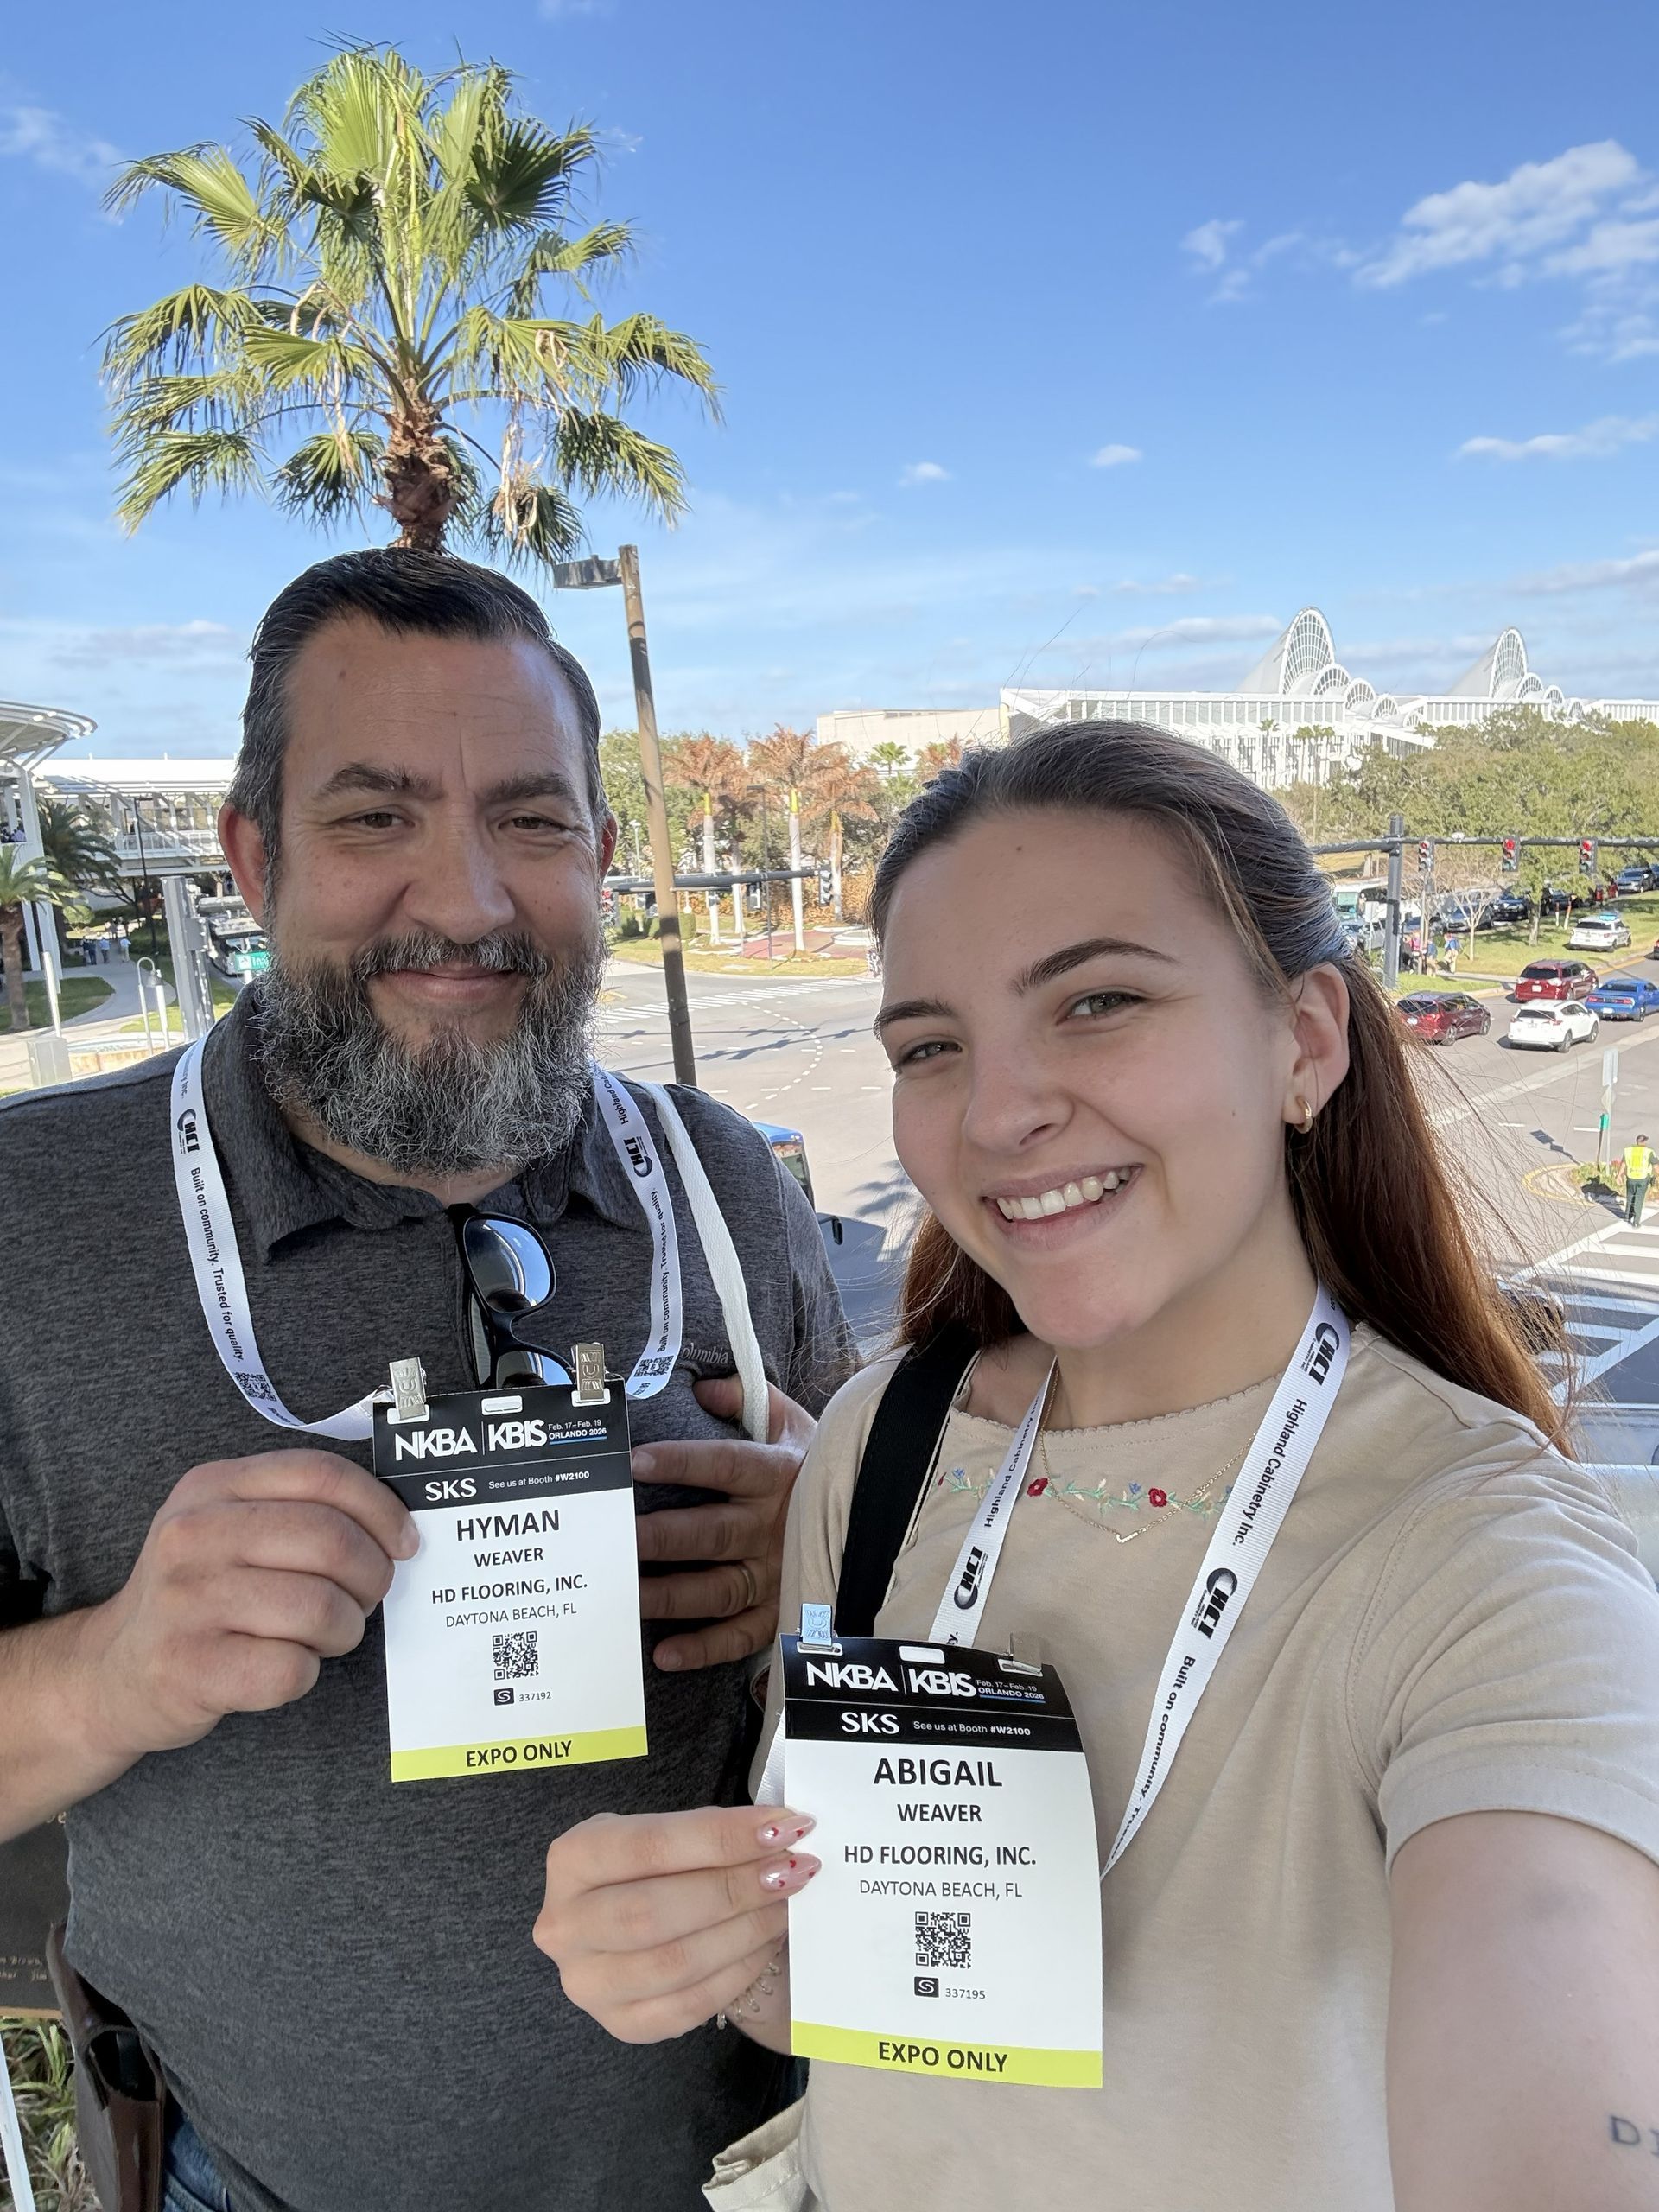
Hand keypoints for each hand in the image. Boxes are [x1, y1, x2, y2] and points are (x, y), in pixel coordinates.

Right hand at [83, 1450, 417, 1760]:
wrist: (113, 1673)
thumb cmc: (199, 1596)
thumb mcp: (229, 1528)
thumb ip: (299, 1510)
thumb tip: (397, 1527)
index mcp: (212, 1487)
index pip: (321, 1474)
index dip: (381, 1508)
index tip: (404, 1542)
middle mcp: (193, 1535)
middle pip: (330, 1541)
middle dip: (372, 1576)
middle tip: (366, 1597)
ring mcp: (186, 1602)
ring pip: (320, 1608)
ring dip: (344, 1629)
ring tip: (325, 1635)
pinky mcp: (189, 1668)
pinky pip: (291, 1669)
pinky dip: (306, 1673)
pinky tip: (284, 1666)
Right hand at [536, 1805, 817, 2042]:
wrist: (644, 1927)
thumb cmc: (660, 1869)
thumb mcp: (669, 1835)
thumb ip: (712, 1833)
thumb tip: (781, 1833)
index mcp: (572, 1859)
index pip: (648, 1846)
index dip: (721, 1838)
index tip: (783, 1830)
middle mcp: (565, 1925)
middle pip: (653, 1911)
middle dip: (735, 1889)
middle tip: (792, 1870)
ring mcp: (587, 1983)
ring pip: (673, 1963)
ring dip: (744, 1931)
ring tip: (786, 1905)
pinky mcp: (619, 2024)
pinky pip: (688, 2006)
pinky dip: (738, 1971)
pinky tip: (767, 1943)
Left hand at [632, 1377, 813, 1672]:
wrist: (879, 1508)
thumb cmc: (820, 1464)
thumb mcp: (794, 1422)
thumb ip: (748, 1399)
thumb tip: (703, 1387)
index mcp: (778, 1474)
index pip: (724, 1465)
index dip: (681, 1463)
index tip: (635, 1463)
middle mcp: (776, 1525)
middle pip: (713, 1534)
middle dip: (663, 1538)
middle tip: (618, 1541)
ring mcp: (780, 1572)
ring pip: (720, 1588)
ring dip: (672, 1595)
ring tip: (627, 1596)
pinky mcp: (783, 1611)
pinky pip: (743, 1635)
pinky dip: (706, 1648)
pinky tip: (665, 1652)